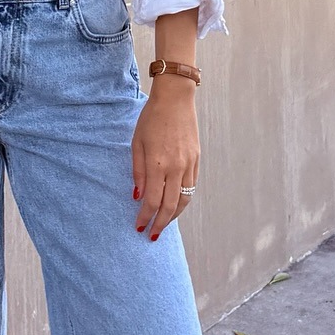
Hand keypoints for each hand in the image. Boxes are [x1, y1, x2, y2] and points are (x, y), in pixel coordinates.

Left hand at [132, 78, 198, 238]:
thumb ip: (138, 171)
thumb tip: (138, 196)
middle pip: (170, 206)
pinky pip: (191, 186)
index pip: (152, 201)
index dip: (145, 217)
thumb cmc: (151, 118)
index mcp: (158, 164)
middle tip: (152, 235)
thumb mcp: (137, 143)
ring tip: (164, 223)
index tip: (139, 227)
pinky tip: (176, 205)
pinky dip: (184, 200)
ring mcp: (189, 164)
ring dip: (174, 215)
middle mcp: (176, 168)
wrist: (176, 99)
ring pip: (184, 199)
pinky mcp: (197, 160)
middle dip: (160, 223)